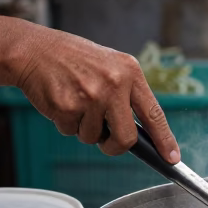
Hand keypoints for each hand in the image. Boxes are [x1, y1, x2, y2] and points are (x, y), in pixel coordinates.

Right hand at [12, 27, 180, 160]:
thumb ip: (126, 94)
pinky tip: (62, 100)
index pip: (153, 113)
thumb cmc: (74, 59)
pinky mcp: (67, 107)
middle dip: (115, 146)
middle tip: (105, 139)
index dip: (164, 139)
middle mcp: (114, 83)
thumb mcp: (110, 65)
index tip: (172, 157)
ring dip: (84, 128)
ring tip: (76, 101)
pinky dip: (65, 123)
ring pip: (93, 138)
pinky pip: (70, 132)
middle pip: (126, 138)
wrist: (35, 50)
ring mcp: (91, 96)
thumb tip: (139, 132)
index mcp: (129, 71)